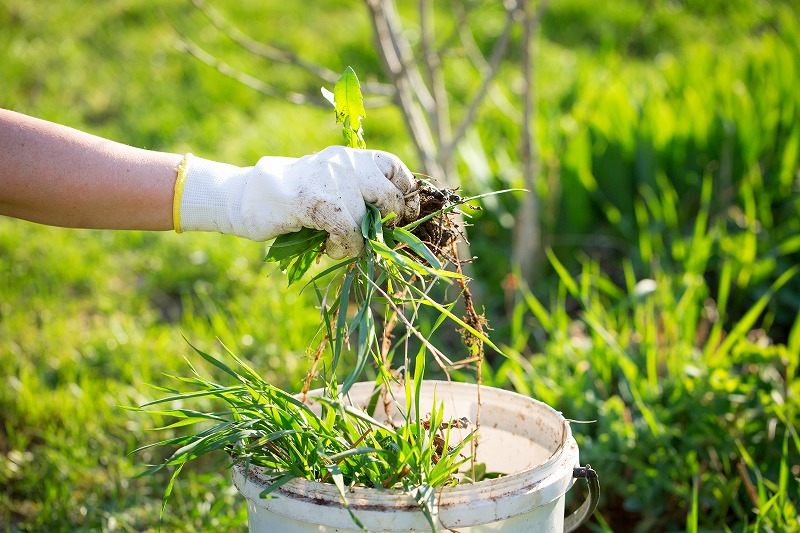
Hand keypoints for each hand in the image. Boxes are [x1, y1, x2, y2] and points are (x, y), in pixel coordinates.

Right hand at [176, 146, 420, 258]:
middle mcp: (343, 162)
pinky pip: (347, 232)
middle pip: (389, 195)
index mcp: (349, 156)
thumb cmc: (292, 199)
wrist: (245, 198)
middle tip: (373, 236)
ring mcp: (328, 180)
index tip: (404, 212)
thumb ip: (359, 192)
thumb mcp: (330, 185)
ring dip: (358, 242)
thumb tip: (398, 215)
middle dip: (388, 222)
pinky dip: (344, 247)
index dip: (405, 192)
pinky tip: (330, 248)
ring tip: (337, 244)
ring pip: (366, 220)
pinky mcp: (313, 202)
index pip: (394, 166)